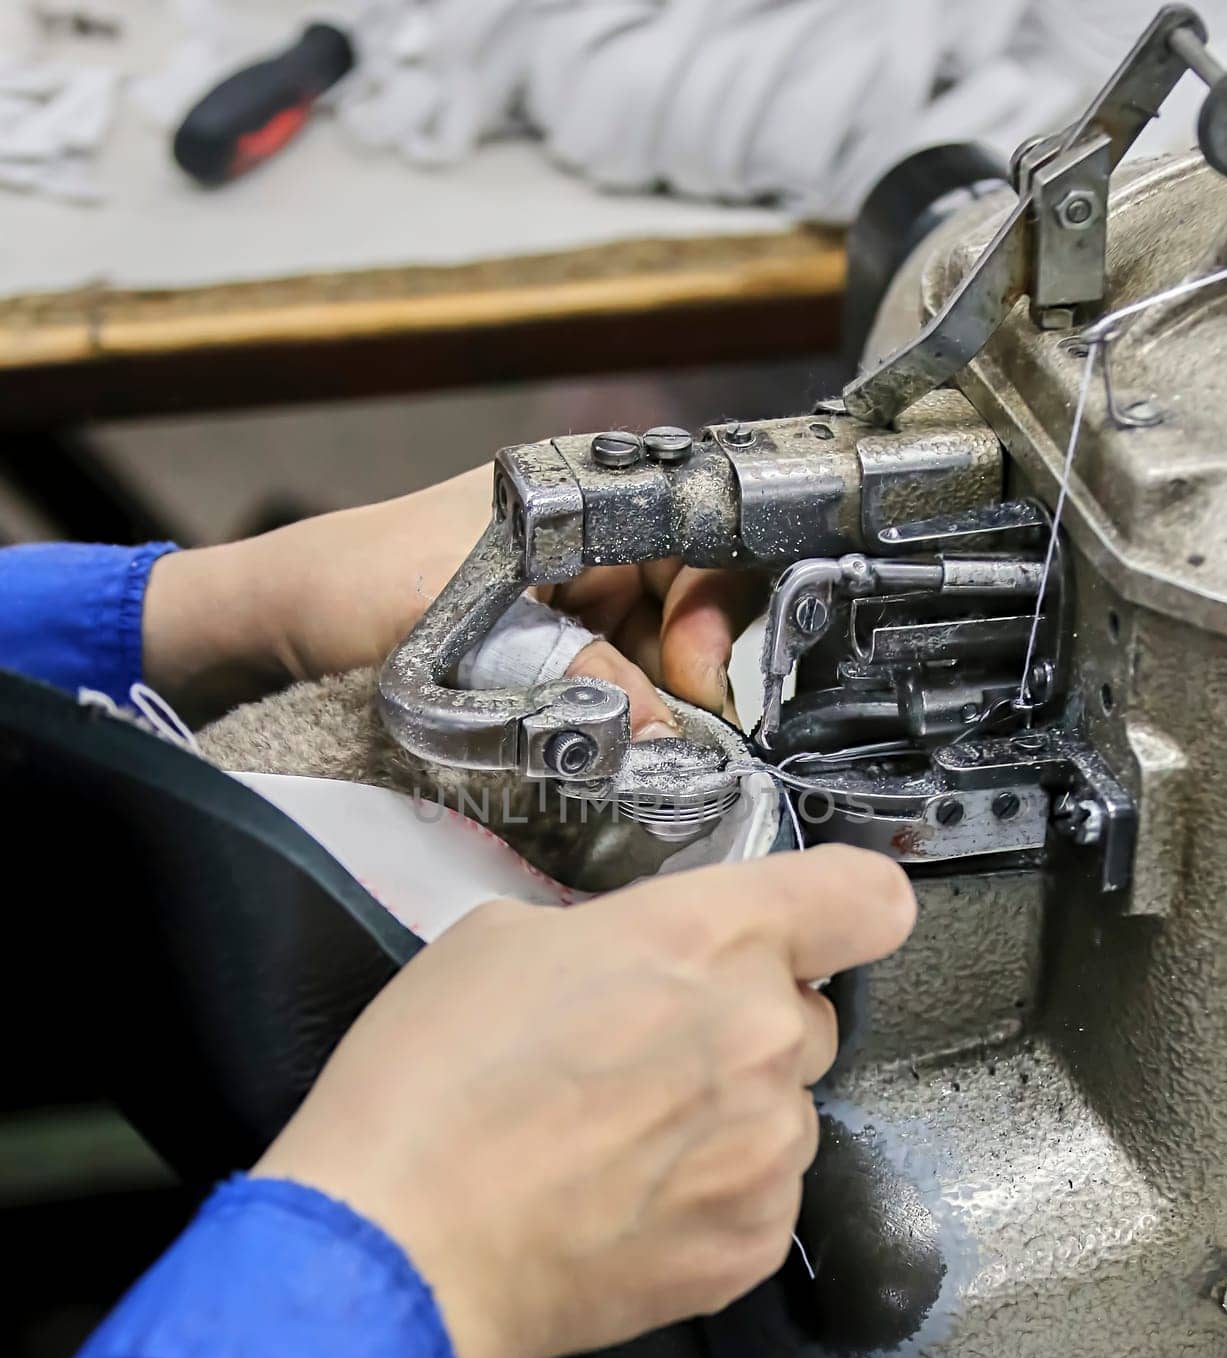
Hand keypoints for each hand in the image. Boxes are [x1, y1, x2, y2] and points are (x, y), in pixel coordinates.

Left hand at [142, 466, 759, 729]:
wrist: (273, 627)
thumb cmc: (351, 581)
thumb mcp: (466, 623)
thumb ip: (572, 670)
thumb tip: (666, 740)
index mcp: (581, 497)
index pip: (700, 533)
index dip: (715, 606)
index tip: (693, 681)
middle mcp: (592, 547)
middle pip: (693, 609)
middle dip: (690, 676)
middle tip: (671, 736)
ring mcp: (573, 607)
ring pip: (660, 665)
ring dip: (655, 716)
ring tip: (625, 754)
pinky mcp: (552, 661)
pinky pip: (616, 697)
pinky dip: (619, 731)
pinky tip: (602, 754)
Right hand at [252, 845, 915, 1357]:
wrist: (402, 1244)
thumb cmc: (435, 1078)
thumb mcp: (505, 939)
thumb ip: (613, 935)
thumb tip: (640, 964)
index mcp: (714, 936)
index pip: (867, 898)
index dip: (840, 908)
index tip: (808, 929)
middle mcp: (765, 1037)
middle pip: (807, 1014)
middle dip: (743, 1023)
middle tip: (646, 1052)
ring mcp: (770, 1151)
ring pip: (783, 1109)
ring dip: (727, 1112)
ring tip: (617, 1142)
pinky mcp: (754, 1244)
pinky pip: (761, 1194)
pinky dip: (711, 1194)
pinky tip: (623, 1201)